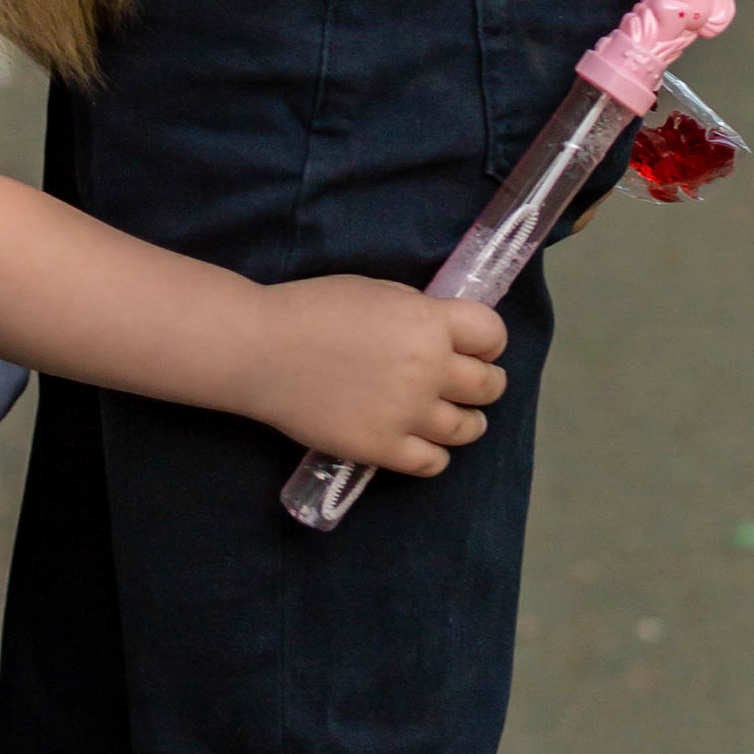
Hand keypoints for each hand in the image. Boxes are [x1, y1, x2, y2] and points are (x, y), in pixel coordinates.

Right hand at [236, 277, 505, 478]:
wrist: (260, 350)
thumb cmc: (313, 309)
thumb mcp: (377, 291)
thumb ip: (418, 313)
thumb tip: (444, 334)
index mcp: (428, 322)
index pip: (493, 335)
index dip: (488, 342)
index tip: (477, 347)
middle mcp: (428, 369)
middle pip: (488, 385)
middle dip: (484, 382)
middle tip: (468, 384)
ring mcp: (408, 414)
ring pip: (468, 428)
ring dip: (467, 421)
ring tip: (453, 417)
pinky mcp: (382, 449)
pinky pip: (433, 462)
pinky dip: (435, 453)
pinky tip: (423, 443)